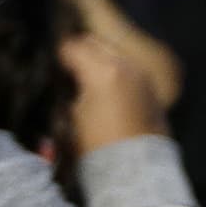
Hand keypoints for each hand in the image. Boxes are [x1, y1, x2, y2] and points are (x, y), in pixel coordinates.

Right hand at [61, 34, 164, 155]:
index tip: (53, 63)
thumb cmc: (96, 145)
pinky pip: (129, 66)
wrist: (136, 164)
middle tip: (68, 65)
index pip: (74, 47)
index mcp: (103, 72)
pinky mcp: (151, 85)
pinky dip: (115, 69)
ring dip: (99, 57)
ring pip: (114, 51)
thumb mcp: (70, 117)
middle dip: (80, 50)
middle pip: (96, 42)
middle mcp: (126, 66)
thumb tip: (67, 76)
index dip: (59, 54)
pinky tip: (106, 85)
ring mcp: (142, 74)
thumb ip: (69, 89)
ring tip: (86, 75)